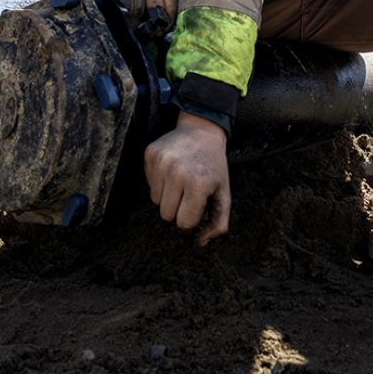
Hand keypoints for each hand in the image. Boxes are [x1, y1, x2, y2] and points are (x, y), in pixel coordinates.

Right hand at [144, 112, 230, 245]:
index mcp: (199, 185)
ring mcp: (161, 163)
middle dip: (178, 209)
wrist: (201, 130)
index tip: (198, 204)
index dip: (192, 217)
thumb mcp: (223, 194)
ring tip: (180, 180)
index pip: (184, 223)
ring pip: (155, 201)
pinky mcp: (150, 155)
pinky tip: (171, 170)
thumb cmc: (213, 166)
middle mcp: (177, 173)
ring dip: (168, 196)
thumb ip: (219, 223)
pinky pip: (149, 184)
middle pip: (166, 215)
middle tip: (188, 193)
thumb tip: (201, 243)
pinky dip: (159, 182)